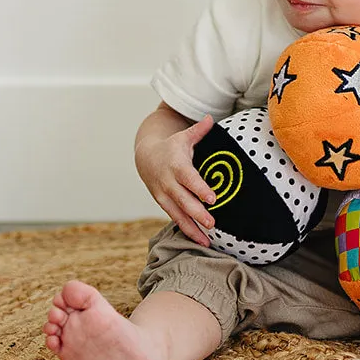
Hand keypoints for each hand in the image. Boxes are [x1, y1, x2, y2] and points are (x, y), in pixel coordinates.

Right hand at [135, 114, 218, 245]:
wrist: (146, 158)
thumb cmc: (172, 147)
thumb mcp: (184, 136)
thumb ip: (199, 130)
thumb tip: (211, 118)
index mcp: (177, 166)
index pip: (189, 179)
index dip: (200, 188)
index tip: (213, 198)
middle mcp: (169, 183)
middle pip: (184, 200)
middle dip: (197, 213)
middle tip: (213, 223)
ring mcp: (165, 196)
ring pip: (178, 215)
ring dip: (192, 228)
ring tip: (207, 241)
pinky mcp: (164, 204)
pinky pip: (175, 219)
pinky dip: (187, 230)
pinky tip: (200, 240)